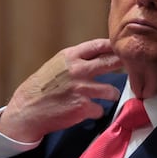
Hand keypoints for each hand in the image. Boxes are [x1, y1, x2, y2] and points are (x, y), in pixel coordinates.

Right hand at [0, 38, 122, 141]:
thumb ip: (76, 61)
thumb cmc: (41, 88)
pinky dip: (96, 112)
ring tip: (107, 96)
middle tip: (129, 70)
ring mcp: (82, 89)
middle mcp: (77, 70)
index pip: (99, 45)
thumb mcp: (56, 66)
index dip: (114, 47)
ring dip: (110, 95)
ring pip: (111, 91)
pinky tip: (88, 111)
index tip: (122, 50)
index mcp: (70, 57)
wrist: (26, 110)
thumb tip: (98, 56)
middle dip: (122, 66)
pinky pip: (100, 110)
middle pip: (111, 63)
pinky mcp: (83, 107)